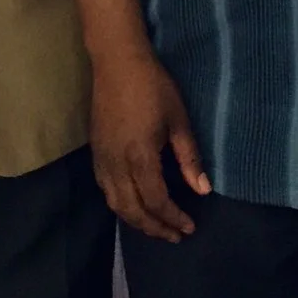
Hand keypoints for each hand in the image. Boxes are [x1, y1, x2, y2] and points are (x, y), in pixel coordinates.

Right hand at [88, 46, 209, 240]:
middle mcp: (116, 164)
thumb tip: (203, 190)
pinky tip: (133, 204)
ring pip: (114, 203)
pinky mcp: (95, 152)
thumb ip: (189, 158)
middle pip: (132, 210)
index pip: (156, 200)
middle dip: (154, 227)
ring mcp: (101, 159)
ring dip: (135, 220)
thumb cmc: (153, 86)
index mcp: (139, 156)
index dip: (173, 218)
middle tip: (174, 236)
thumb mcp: (179, 120)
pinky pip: (105, 189)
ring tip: (156, 227)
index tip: (189, 227)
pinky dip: (120, 205)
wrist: (116, 62)